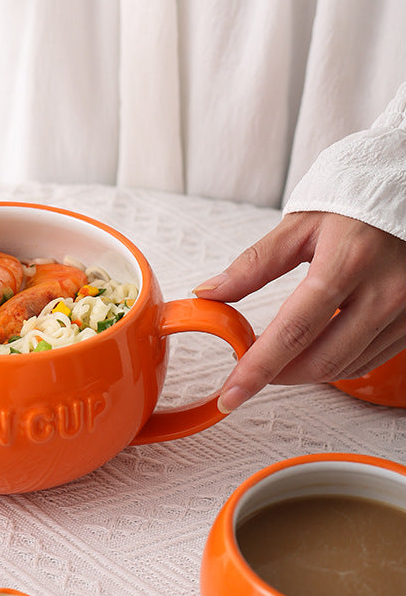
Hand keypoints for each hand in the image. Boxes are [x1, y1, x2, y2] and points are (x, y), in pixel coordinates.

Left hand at [194, 212, 405, 411]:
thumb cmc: (353, 200)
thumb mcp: (299, 225)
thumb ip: (254, 264)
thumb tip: (210, 293)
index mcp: (347, 263)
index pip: (292, 331)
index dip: (257, 369)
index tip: (231, 395)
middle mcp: (385, 292)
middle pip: (322, 361)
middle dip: (278, 376)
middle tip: (249, 373)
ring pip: (348, 366)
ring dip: (306, 371)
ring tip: (278, 358)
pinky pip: (372, 357)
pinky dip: (338, 362)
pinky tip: (315, 348)